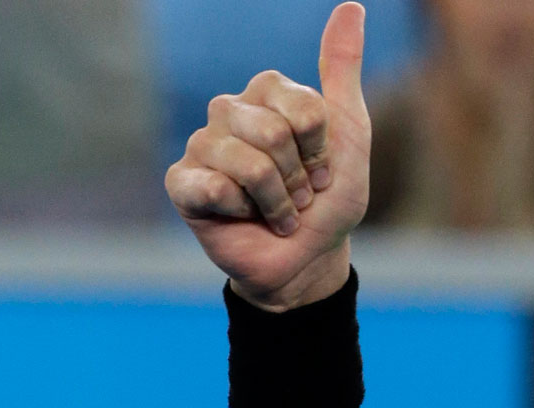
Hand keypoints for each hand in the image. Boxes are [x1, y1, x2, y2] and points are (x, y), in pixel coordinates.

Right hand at [165, 2, 369, 310]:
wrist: (308, 257)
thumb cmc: (329, 197)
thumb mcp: (350, 133)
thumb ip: (342, 71)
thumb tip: (351, 6)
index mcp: (267, 93)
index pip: (302, 109)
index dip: (321, 149)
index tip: (322, 168)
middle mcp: (229, 110)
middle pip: (273, 134)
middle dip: (300, 178)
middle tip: (300, 194)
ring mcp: (202, 145)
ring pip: (247, 164)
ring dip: (277, 201)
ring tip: (278, 210)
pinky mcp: (182, 183)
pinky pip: (212, 187)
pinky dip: (242, 211)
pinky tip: (242, 216)